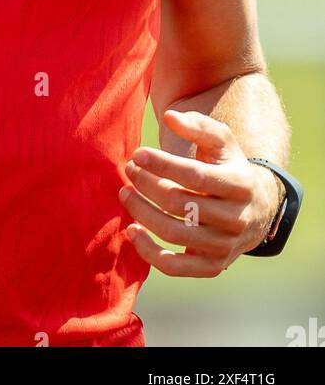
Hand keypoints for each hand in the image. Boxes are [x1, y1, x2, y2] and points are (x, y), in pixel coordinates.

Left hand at [118, 109, 280, 276]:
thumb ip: (198, 125)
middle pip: (179, 203)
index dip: (162, 164)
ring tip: (125, 193)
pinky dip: (149, 252)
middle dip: (147, 184)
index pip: (195, 175)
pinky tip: (132, 230)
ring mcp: (224, 245)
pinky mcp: (212, 266)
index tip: (137, 154)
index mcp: (239, 184)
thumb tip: (170, 117)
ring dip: (142, 213)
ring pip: (173, 233)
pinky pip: (176, 267)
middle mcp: (235, 218)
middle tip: (129, 169)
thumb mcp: (222, 141)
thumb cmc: (229, 167)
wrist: (258, 209)